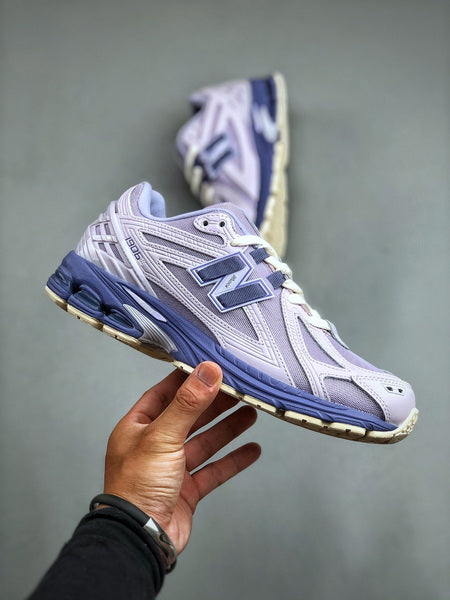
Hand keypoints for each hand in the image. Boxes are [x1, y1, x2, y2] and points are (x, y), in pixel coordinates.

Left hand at [102, 362, 260, 552]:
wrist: (140, 538)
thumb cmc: (137, 486)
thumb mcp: (163, 436)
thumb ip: (188, 403)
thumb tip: (208, 371)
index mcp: (138, 427)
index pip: (165, 393)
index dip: (187, 379)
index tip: (210, 366)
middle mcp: (154, 445)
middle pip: (189, 417)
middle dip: (214, 403)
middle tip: (239, 389)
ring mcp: (171, 468)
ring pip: (205, 442)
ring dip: (227, 428)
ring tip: (251, 412)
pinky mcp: (186, 490)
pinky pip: (214, 470)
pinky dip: (233, 460)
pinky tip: (251, 450)